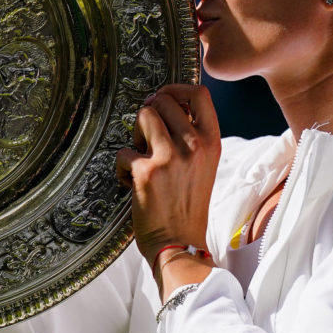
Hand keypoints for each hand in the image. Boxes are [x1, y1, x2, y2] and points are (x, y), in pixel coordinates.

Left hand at [115, 83, 220, 284]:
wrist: (179, 243)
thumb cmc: (187, 206)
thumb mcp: (203, 166)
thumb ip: (192, 137)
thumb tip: (165, 107)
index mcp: (211, 142)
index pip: (200, 94)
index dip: (176, 89)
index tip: (164, 99)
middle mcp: (194, 145)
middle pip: (164, 100)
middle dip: (149, 114)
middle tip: (146, 137)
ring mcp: (171, 157)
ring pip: (143, 115)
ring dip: (135, 135)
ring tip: (139, 157)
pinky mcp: (147, 172)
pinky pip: (123, 152)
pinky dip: (121, 168)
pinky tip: (129, 183)